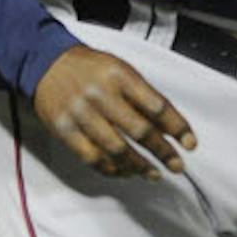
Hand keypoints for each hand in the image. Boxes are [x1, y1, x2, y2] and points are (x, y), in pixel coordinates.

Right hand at [32, 44, 194, 178]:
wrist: (47, 63)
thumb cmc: (90, 68)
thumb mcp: (121, 70)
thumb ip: (143, 96)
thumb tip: (170, 127)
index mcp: (120, 75)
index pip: (156, 106)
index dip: (177, 127)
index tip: (190, 143)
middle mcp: (101, 94)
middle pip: (139, 130)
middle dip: (163, 152)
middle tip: (177, 165)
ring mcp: (81, 113)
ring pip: (116, 149)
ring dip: (139, 166)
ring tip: (154, 173)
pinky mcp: (65, 130)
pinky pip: (93, 158)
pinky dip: (112, 169)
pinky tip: (125, 172)